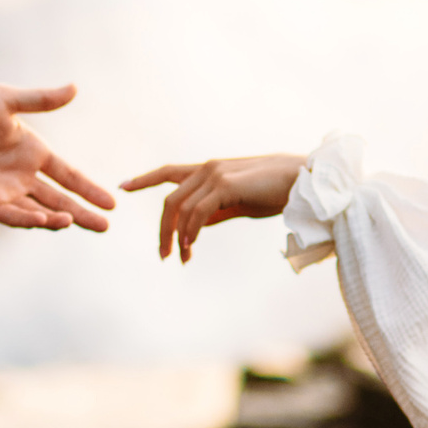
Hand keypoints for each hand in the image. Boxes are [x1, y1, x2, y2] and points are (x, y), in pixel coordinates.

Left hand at [0, 84, 116, 231]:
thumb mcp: (4, 100)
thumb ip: (40, 100)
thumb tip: (75, 87)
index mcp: (30, 151)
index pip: (68, 174)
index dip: (89, 188)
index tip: (113, 201)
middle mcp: (21, 175)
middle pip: (59, 199)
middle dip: (83, 213)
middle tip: (106, 226)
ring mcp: (3, 192)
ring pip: (39, 212)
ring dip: (59, 218)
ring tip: (77, 221)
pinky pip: (12, 215)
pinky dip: (30, 220)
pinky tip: (48, 221)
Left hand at [121, 153, 306, 261]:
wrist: (304, 180)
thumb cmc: (276, 191)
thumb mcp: (239, 203)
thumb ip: (216, 211)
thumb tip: (197, 226)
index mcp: (209, 170)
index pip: (169, 172)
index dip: (144, 179)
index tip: (122, 186)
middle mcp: (207, 169)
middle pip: (170, 200)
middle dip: (163, 230)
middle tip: (163, 255)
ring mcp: (215, 174)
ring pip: (180, 208)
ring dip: (176, 237)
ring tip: (180, 258)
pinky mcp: (225, 185)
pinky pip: (198, 212)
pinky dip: (191, 231)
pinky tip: (190, 247)